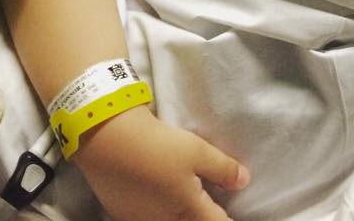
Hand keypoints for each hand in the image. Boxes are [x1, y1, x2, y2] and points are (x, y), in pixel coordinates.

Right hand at [73, 104, 249, 220]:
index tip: (232, 215)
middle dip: (204, 215)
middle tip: (212, 205)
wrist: (109, 140)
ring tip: (188, 199)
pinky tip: (159, 195)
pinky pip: (148, 217)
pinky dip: (159, 211)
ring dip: (182, 213)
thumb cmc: (159, 146)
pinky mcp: (122, 213)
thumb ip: (223, 169)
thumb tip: (244, 182)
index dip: (227, 220)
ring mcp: (141, 220)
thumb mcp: (198, 152)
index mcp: (188, 211)